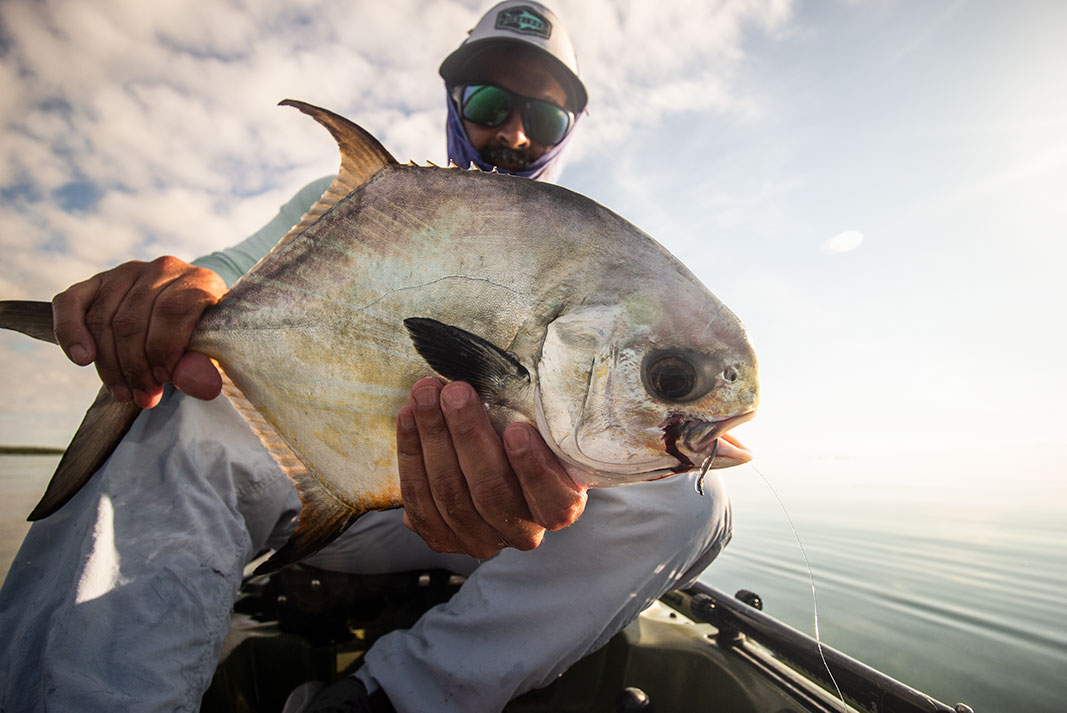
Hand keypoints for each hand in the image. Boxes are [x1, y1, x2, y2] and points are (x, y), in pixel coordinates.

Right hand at [52, 256, 226, 407]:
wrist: (187, 318)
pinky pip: (70, 303)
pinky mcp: (96, 282)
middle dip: (134, 367)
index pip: (173, 310)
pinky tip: (82, 359)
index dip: (163, 350)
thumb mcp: (211, 354)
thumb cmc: (201, 338)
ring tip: (124, 393)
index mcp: (199, 281)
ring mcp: (127, 272)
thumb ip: (205, 367)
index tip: (163, 381)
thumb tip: (204, 388)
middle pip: (132, 320)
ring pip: (102, 319)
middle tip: (143, 396)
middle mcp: (163, 269)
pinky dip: (70, 332)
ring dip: (109, 364)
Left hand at [397, 378, 586, 557]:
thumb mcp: (543, 429)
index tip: (518, 431)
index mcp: (560, 508)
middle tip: (456, 393)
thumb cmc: (524, 436)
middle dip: (468, 435)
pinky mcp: (442, 538)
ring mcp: (480, 540)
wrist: (493, 464)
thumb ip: (537, 418)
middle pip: (491, 491)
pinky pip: (419, 500)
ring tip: (425, 394)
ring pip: (450, 492)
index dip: (534, 470)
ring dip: (433, 436)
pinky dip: (411, 454)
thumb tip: (511, 385)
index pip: (553, 503)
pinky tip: (408, 417)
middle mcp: (522, 533)